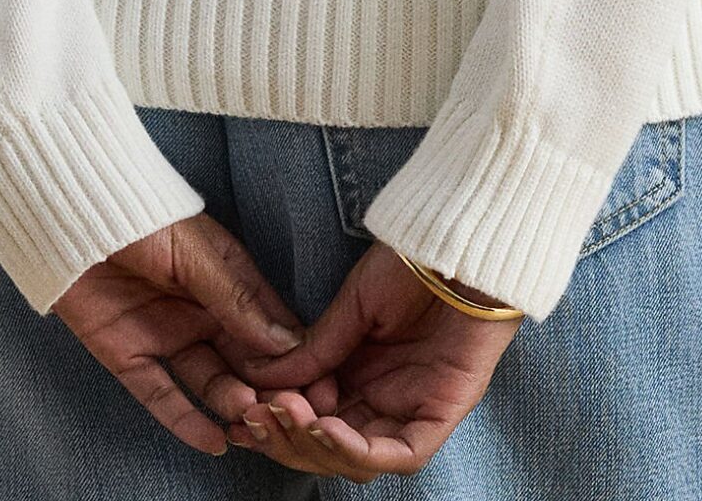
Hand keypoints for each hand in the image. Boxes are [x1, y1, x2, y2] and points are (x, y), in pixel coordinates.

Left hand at [50, 211, 340, 458]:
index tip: (321, 383)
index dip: (294, 355)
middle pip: (243, 359)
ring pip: (208, 380)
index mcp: (226, 279)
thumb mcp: (196, 253)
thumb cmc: (143, 216)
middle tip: (289, 413)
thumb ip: (235, 298)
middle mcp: (202, 312)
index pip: (269, 325)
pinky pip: (161, 395)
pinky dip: (185, 421)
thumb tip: (284, 340)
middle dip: (267, 386)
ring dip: (230, 401)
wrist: (75, 214)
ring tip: (249, 418)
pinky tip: (212, 441)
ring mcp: (167, 335)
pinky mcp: (129, 356)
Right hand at [222, 239, 523, 481]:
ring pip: (359, 460)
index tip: (242, 406)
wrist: (459, 240)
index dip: (276, 421)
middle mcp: (385, 401)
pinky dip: (359, 450)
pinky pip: (400, 453)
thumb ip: (314, 347)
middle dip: (287, 438)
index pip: (312, 420)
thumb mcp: (352, 305)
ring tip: (284, 413)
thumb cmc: (411, 262)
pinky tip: (327, 427)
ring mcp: (414, 410)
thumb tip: (259, 376)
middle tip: (254, 413)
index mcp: (360, 375)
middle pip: (330, 449)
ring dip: (315, 446)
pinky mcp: (442, 413)